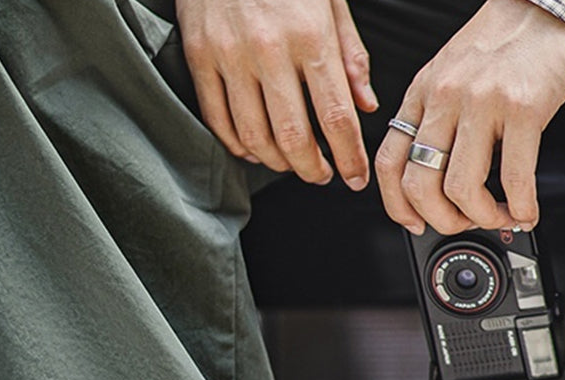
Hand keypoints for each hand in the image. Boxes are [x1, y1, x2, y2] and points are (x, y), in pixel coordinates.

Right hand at [175, 0, 377, 188]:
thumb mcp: (331, 0)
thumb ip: (350, 55)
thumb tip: (365, 105)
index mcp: (309, 35)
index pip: (336, 118)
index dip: (349, 158)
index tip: (355, 177)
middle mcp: (268, 49)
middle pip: (294, 139)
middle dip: (313, 170)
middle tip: (324, 176)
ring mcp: (229, 55)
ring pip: (255, 137)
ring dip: (278, 163)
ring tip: (293, 163)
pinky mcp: (199, 56)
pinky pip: (218, 120)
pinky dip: (240, 145)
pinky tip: (256, 148)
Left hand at [375, 0, 564, 233]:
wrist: (550, 4)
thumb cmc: (506, 42)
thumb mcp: (451, 75)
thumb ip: (438, 120)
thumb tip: (438, 179)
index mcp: (423, 93)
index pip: (389, 163)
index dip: (399, 207)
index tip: (416, 223)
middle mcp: (445, 98)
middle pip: (420, 185)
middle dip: (442, 221)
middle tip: (464, 223)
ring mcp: (482, 103)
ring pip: (461, 189)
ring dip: (481, 218)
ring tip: (500, 215)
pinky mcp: (522, 108)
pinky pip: (515, 178)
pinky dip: (521, 208)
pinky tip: (527, 210)